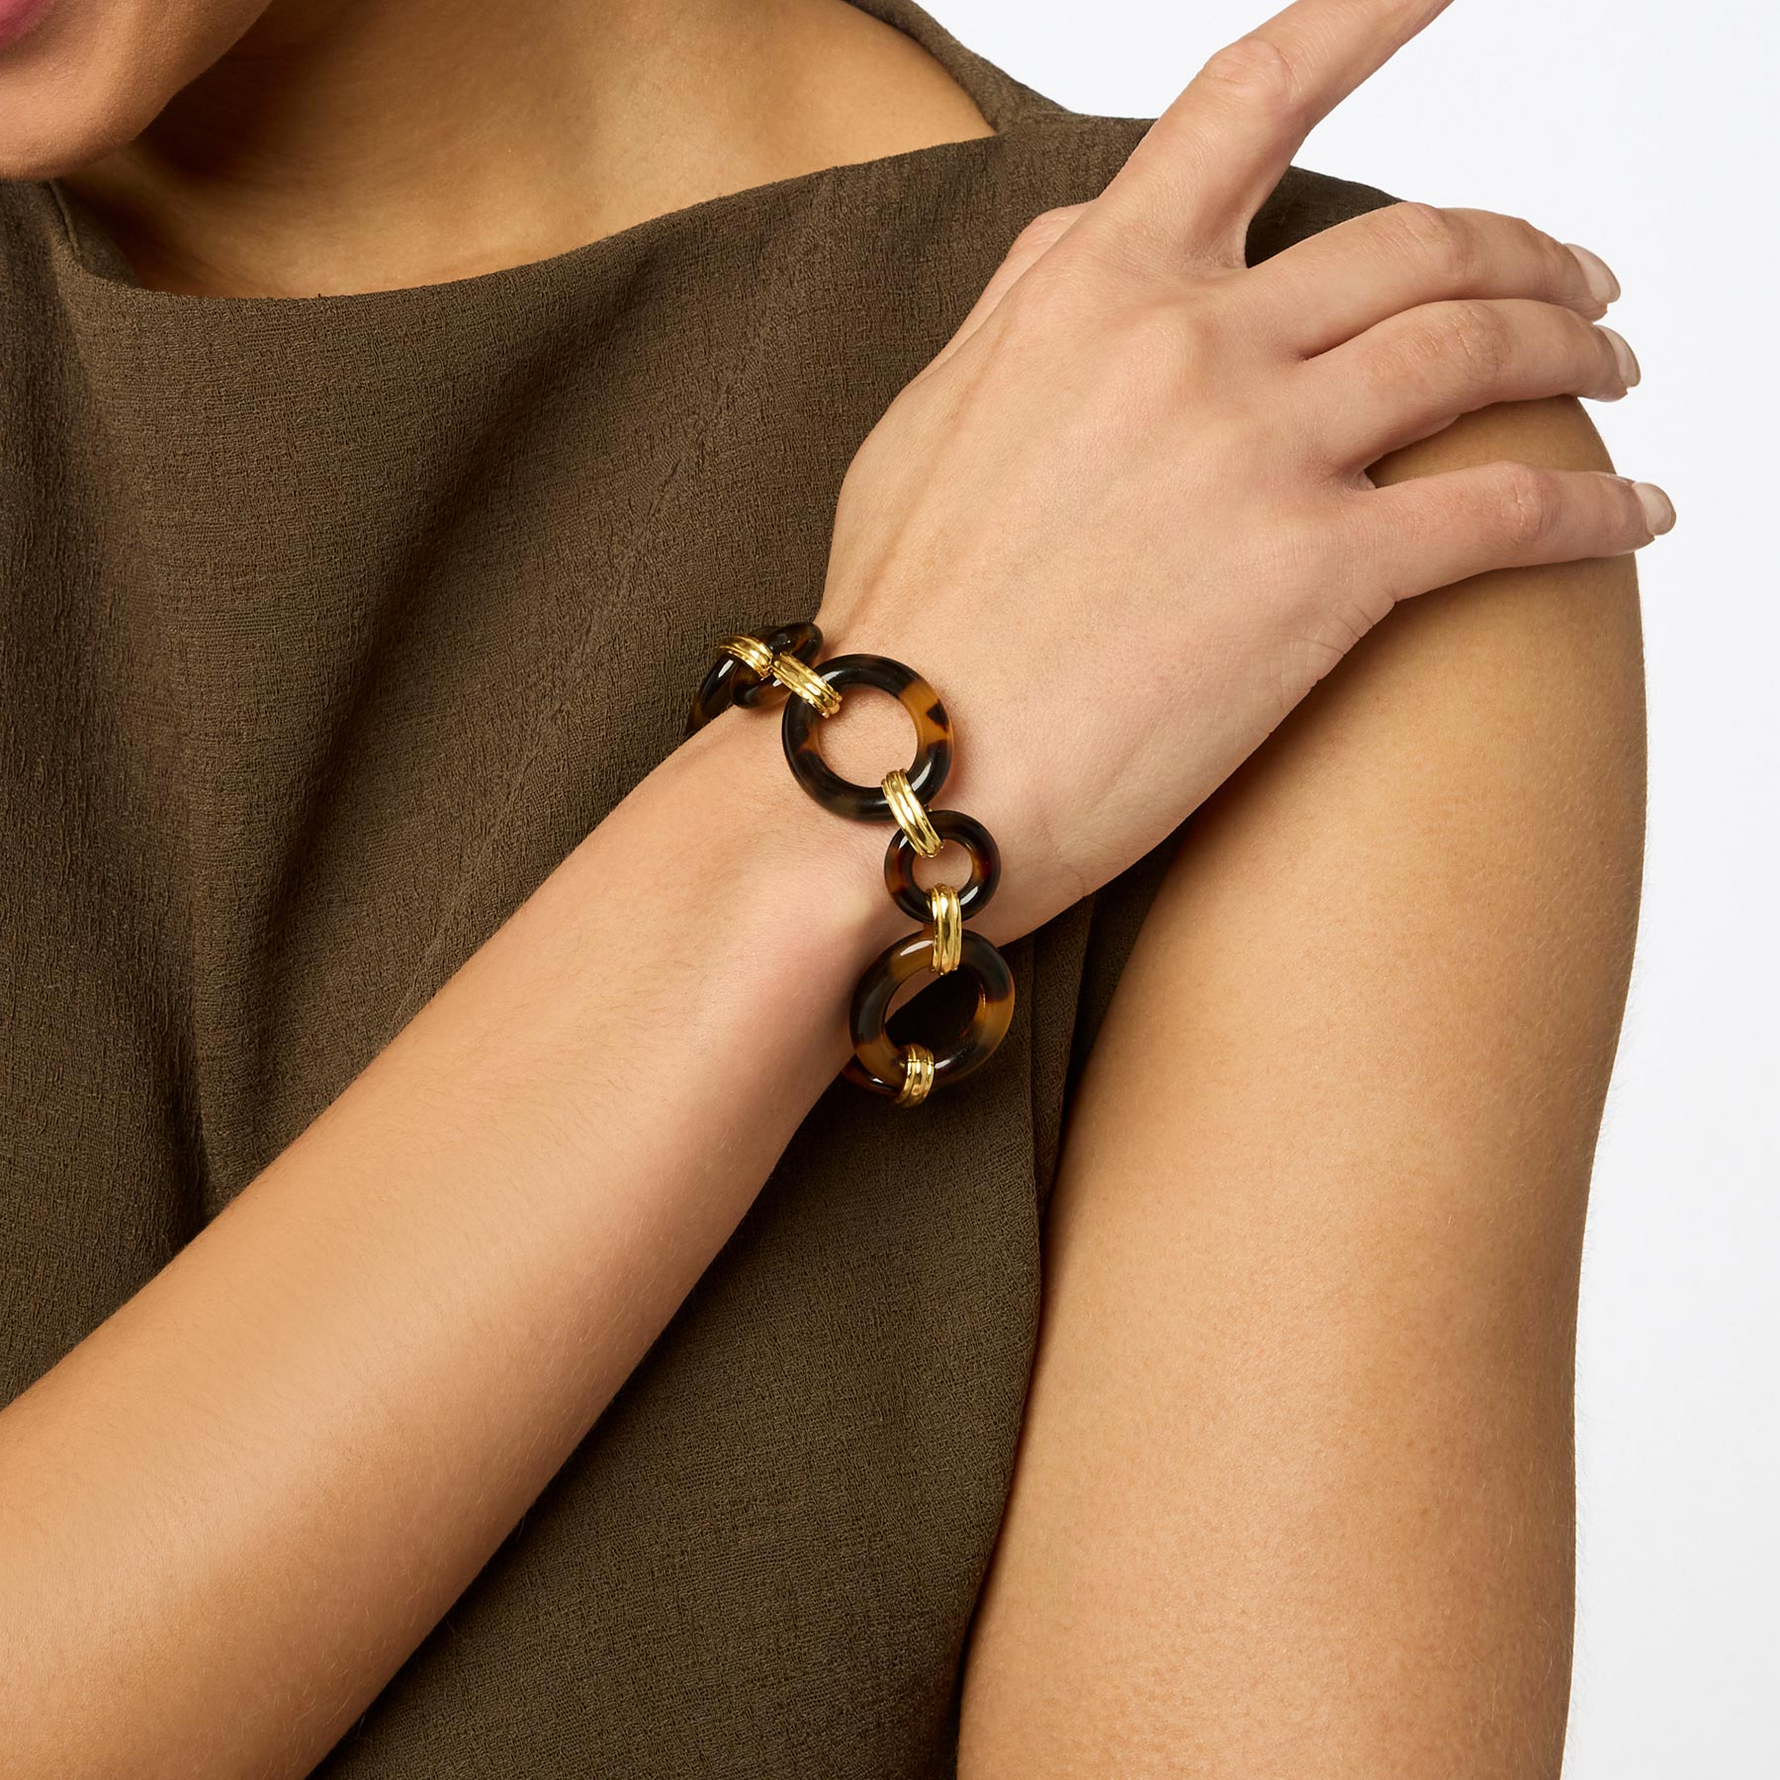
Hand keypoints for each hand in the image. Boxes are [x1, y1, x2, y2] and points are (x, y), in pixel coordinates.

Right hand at [812, 0, 1669, 944]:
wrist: (889, 766)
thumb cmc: (903, 614)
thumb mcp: (929, 416)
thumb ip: (1025, 305)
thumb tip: (1086, 235)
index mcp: (1093, 287)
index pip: (1249, 100)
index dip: (1360, 18)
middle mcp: (1191, 342)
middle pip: (1417, 244)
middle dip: (1524, 252)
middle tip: (1577, 285)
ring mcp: (1261, 454)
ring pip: (1480, 352)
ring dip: (1575, 353)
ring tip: (1613, 375)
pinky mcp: (1319, 580)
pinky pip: (1506, 513)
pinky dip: (1598, 509)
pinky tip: (1639, 516)